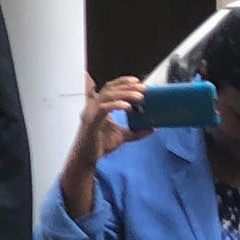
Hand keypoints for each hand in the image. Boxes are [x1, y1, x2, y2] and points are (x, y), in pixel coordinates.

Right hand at [60, 75, 152, 220]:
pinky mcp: (92, 122)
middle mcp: (93, 106)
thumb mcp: (122, 135)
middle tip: (143, 88)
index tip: (137, 81)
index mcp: (99, 106)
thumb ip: (136, 131)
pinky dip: (116, 105)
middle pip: (110, 89)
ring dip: (125, 94)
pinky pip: (104, 108)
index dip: (122, 82)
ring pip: (107, 96)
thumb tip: (153, 128)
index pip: (109, 88)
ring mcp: (91, 113)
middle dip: (127, 86)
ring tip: (139, 97)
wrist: (87, 158)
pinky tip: (127, 106)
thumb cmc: (100, 145)